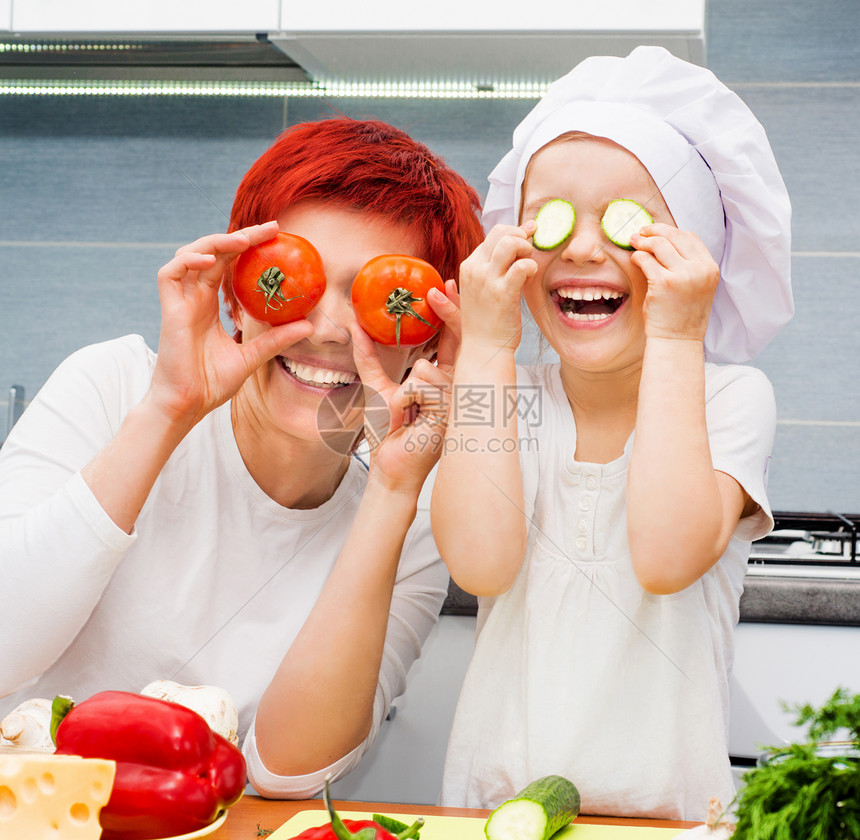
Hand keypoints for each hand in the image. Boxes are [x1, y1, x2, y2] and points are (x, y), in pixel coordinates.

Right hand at [147, 222, 313, 427]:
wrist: (188, 404)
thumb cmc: (212, 383)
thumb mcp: (253, 356)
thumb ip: (276, 339)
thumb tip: (309, 326)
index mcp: (210, 304)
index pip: (229, 263)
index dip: (249, 246)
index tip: (276, 236)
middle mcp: (195, 297)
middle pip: (215, 252)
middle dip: (241, 236)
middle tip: (271, 229)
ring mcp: (180, 301)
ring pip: (191, 254)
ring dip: (216, 242)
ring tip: (244, 241)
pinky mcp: (169, 308)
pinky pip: (170, 273)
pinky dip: (188, 260)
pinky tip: (210, 260)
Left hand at [350, 290, 459, 496]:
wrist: (391, 465)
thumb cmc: (389, 430)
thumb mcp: (376, 386)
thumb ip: (369, 357)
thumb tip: (355, 326)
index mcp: (443, 378)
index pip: (453, 340)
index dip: (451, 312)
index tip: (447, 284)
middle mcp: (455, 386)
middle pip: (458, 343)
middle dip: (450, 313)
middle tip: (444, 287)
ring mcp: (455, 400)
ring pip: (427, 369)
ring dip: (406, 391)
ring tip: (407, 413)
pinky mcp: (450, 412)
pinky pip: (422, 386)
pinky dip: (406, 401)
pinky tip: (411, 420)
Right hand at [457, 222, 537, 350]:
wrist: (484, 350)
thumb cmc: (488, 321)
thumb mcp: (483, 288)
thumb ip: (495, 265)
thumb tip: (517, 239)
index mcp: (469, 266)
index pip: (493, 235)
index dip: (514, 234)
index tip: (528, 238)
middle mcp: (475, 269)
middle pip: (501, 232)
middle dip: (521, 237)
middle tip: (528, 253)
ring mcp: (487, 280)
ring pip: (510, 242)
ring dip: (526, 249)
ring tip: (529, 264)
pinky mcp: (503, 293)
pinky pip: (522, 266)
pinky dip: (531, 267)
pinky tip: (530, 277)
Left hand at [630, 223, 719, 343]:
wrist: (677, 340)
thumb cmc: (682, 314)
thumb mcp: (696, 286)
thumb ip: (688, 264)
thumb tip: (664, 240)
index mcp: (710, 268)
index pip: (690, 238)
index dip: (671, 231)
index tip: (657, 231)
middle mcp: (700, 269)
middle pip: (674, 236)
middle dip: (655, 230)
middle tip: (640, 232)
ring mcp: (682, 275)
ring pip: (659, 245)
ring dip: (643, 241)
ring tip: (634, 243)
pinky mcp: (663, 283)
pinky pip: (646, 260)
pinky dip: (637, 256)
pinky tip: (634, 259)